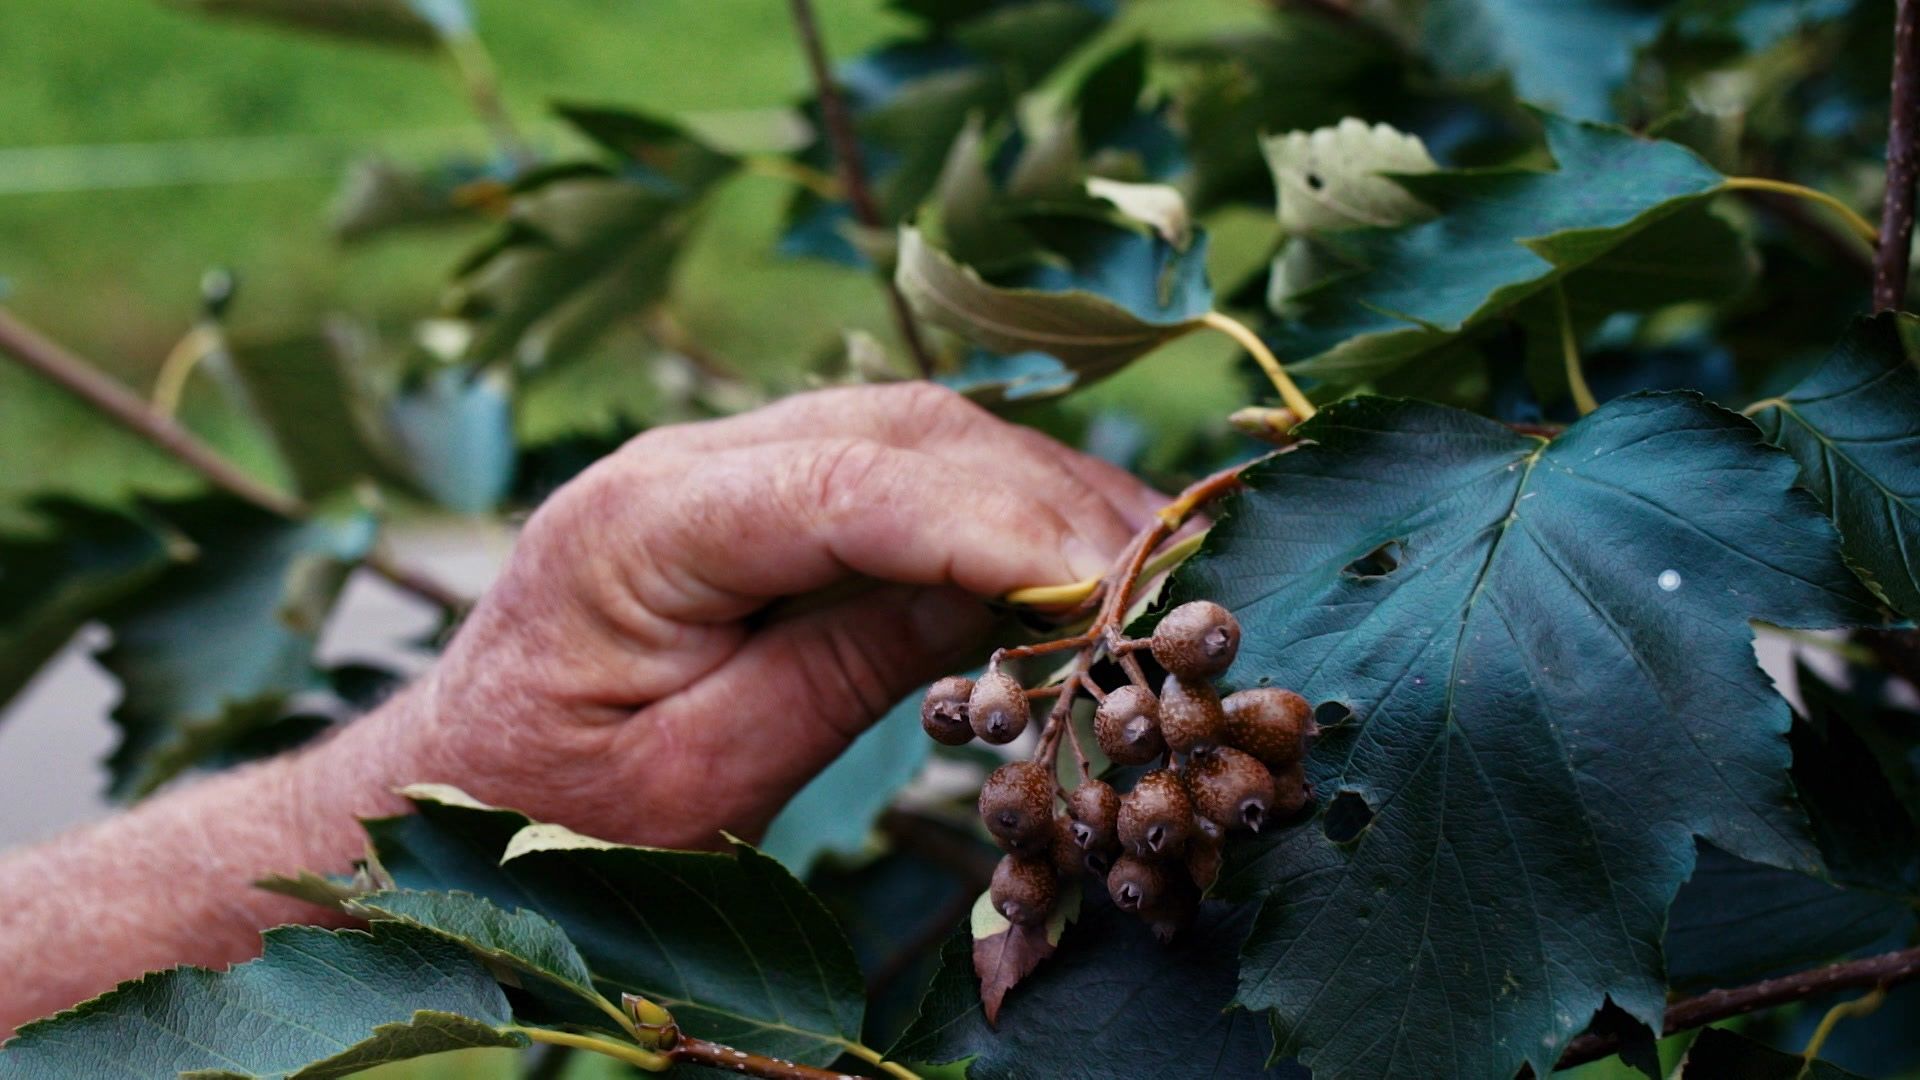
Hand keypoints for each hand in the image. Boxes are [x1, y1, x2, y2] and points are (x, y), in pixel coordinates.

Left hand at [385, 383, 1161, 847]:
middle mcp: (687, 458)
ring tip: (1154, 569)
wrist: (455, 783)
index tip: (1111, 582)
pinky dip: (1002, 503)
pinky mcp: (765, 487)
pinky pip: (904, 465)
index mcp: (642, 524)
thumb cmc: (552, 809)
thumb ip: (841, 671)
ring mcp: (727, 459)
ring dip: (1045, 491)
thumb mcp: (698, 777)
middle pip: (906, 431)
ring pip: (921, 430)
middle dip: (1050, 500)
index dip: (996, 524)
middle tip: (1170, 582)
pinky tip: (1077, 552)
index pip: (852, 486)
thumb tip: (1011, 593)